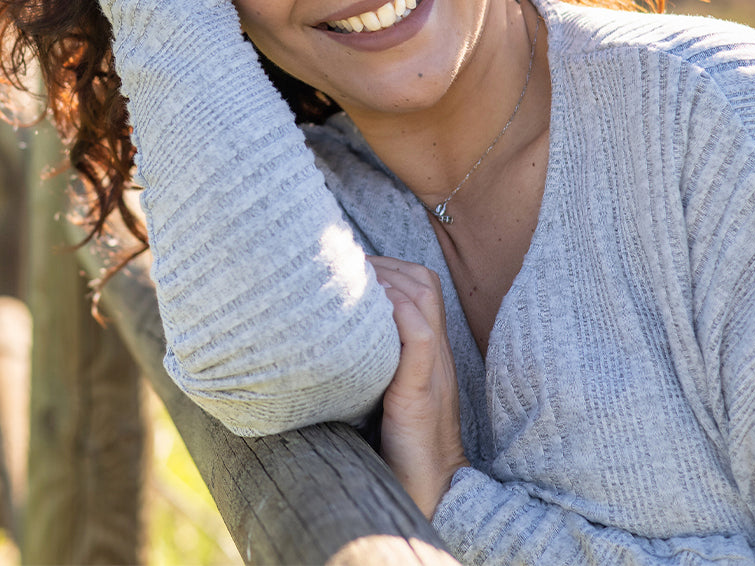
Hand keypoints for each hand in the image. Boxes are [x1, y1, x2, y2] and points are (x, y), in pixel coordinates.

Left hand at [367, 256, 469, 520]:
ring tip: (349, 281)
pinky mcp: (421, 392)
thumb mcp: (383, 390)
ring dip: (384, 280)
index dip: (385, 266)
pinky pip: (419, 336)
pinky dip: (397, 313)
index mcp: (428, 349)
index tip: (347, 264)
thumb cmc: (399, 445)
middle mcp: (436, 352)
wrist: (433, 490)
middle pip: (422, 281)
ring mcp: (432, 369)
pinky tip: (369, 309)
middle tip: (343, 267)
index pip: (419, 283)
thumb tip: (319, 336)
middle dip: (381, 264)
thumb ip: (369, 360)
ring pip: (422, 298)